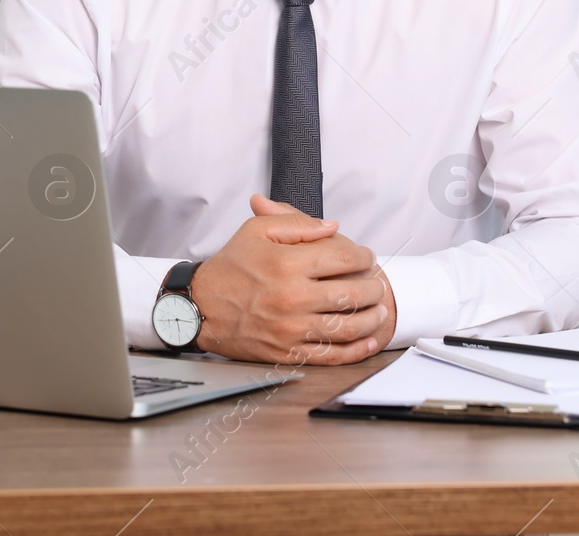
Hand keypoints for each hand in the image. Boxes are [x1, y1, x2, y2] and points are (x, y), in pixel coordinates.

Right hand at [188, 194, 395, 364]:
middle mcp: (292, 297)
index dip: (363, 257)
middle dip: (373, 287)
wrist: (199, 307)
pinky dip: (357, 350)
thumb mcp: (257, 230)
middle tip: (377, 284)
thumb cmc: (230, 267)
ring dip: (371, 319)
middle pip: (352, 293)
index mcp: (287, 264)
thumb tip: (332, 226)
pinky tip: (368, 341)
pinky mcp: (288, 352)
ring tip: (379, 310)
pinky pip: (332, 355)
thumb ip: (297, 223)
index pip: (344, 259)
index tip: (367, 257)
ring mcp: (291, 328)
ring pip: (348, 327)